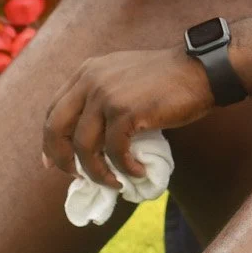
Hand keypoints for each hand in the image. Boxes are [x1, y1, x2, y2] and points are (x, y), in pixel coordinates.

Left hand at [40, 47, 214, 187]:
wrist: (201, 70)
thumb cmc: (168, 80)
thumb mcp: (123, 80)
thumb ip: (102, 100)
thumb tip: (89, 143)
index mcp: (86, 72)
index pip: (54, 110)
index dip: (50, 141)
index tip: (54, 162)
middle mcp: (90, 80)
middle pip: (57, 128)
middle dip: (62, 159)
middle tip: (76, 177)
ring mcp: (106, 94)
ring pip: (83, 146)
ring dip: (96, 172)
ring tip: (113, 182)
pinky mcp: (125, 110)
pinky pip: (114, 150)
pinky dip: (124, 167)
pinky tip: (136, 172)